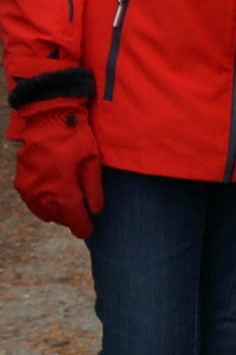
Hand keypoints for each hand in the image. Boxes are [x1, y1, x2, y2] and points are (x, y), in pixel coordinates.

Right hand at [12, 98, 101, 239]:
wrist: (47, 121)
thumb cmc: (74, 139)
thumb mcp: (92, 161)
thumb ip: (93, 189)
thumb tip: (95, 211)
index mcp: (63, 189)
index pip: (73, 217)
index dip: (82, 227)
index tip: (88, 233)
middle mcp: (42, 193)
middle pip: (58, 217)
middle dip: (70, 219)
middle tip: (81, 215)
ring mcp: (28, 189)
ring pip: (43, 213)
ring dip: (57, 213)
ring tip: (69, 207)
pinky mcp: (21, 183)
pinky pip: (33, 203)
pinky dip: (44, 205)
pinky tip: (54, 199)